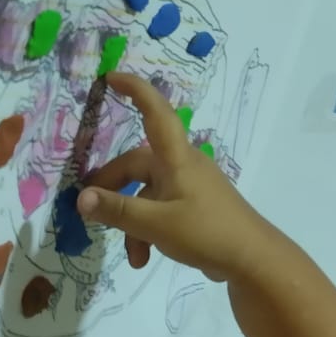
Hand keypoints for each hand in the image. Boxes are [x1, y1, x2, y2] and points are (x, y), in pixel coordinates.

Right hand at [77, 73, 271, 282]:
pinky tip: (144, 258)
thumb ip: (117, 210)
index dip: (135, 90)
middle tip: (92, 213)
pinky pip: (162, 210)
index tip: (111, 76)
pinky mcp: (196, 208)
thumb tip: (81, 199)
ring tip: (132, 254)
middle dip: (114, 190)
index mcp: (176, 159)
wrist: (254, 259)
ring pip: (147, 194)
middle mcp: (183, 166)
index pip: (155, 113)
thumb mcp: (155, 224)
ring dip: (132, 222)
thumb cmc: (207, 231)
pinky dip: (149, 230)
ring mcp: (191, 187)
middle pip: (138, 166)